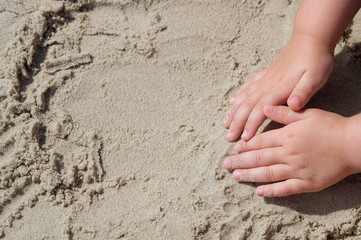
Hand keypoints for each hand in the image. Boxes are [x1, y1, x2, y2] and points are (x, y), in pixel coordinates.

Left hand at [223, 105, 357, 196]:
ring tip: (236, 177)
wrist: (353, 144)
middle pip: (259, 158)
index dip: (246, 146)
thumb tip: (264, 107)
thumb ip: (284, 112)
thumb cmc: (330, 126)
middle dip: (240, 162)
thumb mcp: (306, 114)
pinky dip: (272, 191)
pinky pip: (286, 188)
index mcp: (286, 136)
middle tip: (226, 166)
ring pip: (268, 173)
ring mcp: (297, 170)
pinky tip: (260, 192)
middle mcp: (288, 154)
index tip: (234, 149)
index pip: (260, 142)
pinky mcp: (307, 183)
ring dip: (250, 175)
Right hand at [224, 34, 333, 141]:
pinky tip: (233, 101)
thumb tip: (293, 105)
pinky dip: (239, 95)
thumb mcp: (315, 77)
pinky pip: (248, 86)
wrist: (310, 38)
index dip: (250, 125)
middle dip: (237, 123)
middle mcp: (267, 85)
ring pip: (244, 97)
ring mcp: (264, 79)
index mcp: (278, 90)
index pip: (259, 111)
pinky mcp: (266, 74)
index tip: (244, 138)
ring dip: (234, 111)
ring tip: (225, 123)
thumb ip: (302, 92)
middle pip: (247, 106)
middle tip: (228, 137)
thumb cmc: (315, 60)